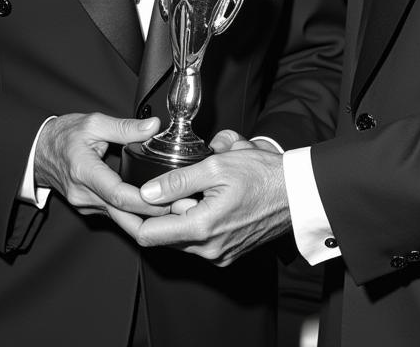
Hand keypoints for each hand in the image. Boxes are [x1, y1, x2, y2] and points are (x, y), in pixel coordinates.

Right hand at [34, 112, 168, 222]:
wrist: (37, 151)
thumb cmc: (63, 135)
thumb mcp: (93, 122)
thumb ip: (125, 127)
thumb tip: (153, 126)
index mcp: (84, 172)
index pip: (118, 194)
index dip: (145, 200)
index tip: (169, 198)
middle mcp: (84, 195)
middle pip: (123, 215)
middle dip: (154, 217)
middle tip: (183, 209)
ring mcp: (85, 205)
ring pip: (120, 219)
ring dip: (148, 218)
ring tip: (177, 209)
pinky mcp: (89, 208)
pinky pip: (115, 215)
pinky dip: (136, 215)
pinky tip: (157, 209)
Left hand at [125, 142, 291, 265]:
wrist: (299, 192)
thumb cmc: (264, 175)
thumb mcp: (218, 165)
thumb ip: (178, 180)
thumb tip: (147, 192)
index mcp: (202, 228)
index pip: (148, 234)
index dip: (130, 217)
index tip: (120, 201)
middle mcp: (208, 249)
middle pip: (163, 236)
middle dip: (158, 211)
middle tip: (160, 185)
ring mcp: (220, 254)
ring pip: (181, 237)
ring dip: (178, 213)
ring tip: (193, 186)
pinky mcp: (229, 252)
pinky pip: (199, 239)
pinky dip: (195, 219)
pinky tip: (207, 196)